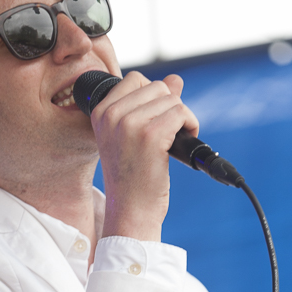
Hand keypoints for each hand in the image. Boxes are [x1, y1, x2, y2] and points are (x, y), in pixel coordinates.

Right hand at [90, 71, 198, 241]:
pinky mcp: (151, 136)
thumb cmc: (132, 178)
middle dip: (170, 107)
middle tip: (169, 134)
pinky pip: (181, 113)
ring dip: (182, 118)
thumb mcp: (133, 136)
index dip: (154, 98)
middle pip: (157, 86)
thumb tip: (175, 80)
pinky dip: (190, 126)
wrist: (131, 211)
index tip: (156, 122)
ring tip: (174, 141)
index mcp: (100, 113)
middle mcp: (111, 115)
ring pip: (172, 99)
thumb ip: (150, 104)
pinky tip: (182, 144)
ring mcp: (130, 124)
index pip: (135, 79)